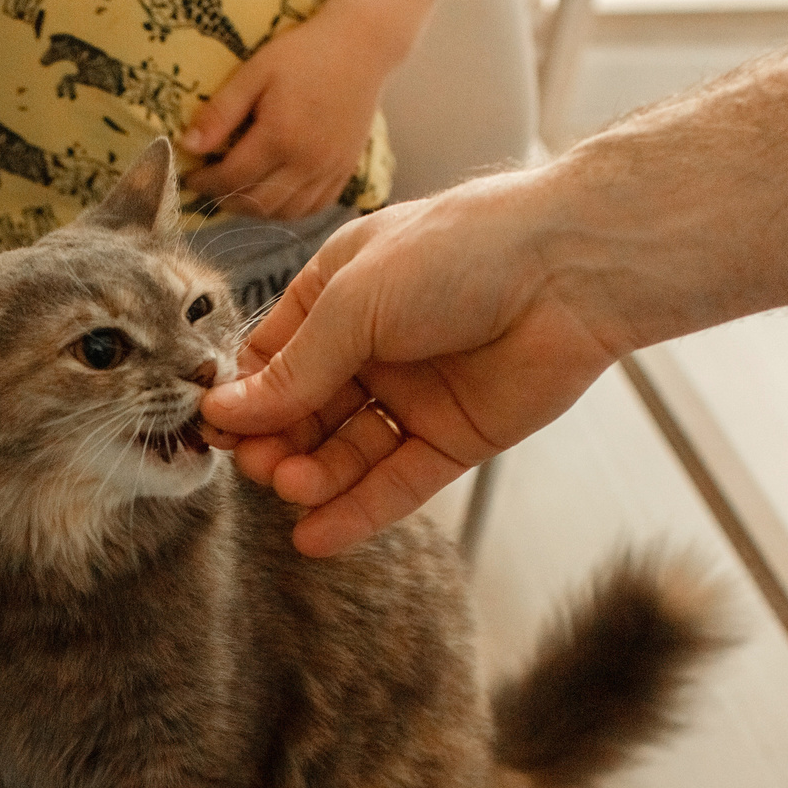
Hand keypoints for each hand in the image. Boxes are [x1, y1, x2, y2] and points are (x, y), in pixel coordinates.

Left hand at [179, 7, 397, 223]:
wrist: (361, 46)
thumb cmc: (304, 52)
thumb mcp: (255, 72)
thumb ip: (221, 112)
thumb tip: (188, 146)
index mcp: (280, 137)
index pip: (232, 178)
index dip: (205, 183)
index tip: (190, 177)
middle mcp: (307, 162)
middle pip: (258, 204)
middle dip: (227, 201)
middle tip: (211, 188)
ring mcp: (330, 170)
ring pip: (286, 212)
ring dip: (256, 210)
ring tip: (239, 193)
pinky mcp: (346, 170)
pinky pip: (314, 207)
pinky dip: (289, 210)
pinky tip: (274, 195)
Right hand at [196, 169, 621, 554]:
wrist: (569, 269)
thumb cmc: (460, 253)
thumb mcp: (355, 303)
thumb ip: (294, 369)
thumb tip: (223, 414)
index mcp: (338, 295)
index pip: (271, 359)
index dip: (244, 398)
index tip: (218, 431)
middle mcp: (372, 346)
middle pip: (304, 412)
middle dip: (277, 443)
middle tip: (262, 466)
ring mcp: (413, 395)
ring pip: (346, 453)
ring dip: (314, 477)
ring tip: (295, 488)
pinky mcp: (454, 437)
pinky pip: (396, 483)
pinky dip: (357, 511)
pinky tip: (317, 535)